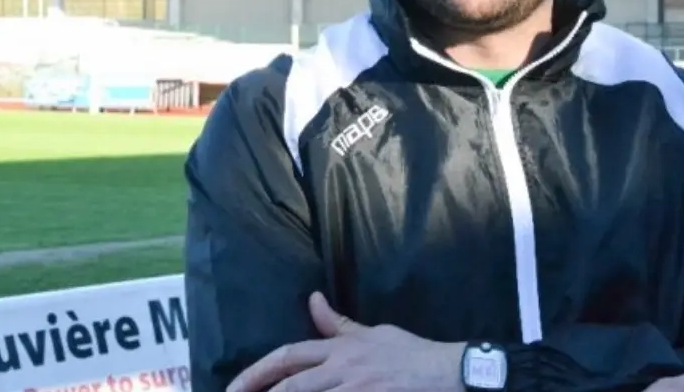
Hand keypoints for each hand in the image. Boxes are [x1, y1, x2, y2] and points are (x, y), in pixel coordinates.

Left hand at [226, 292, 464, 391]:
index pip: (289, 355)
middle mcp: (343, 368)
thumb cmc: (412, 353)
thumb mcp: (375, 333)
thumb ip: (339, 325)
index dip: (258, 372)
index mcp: (342, 348)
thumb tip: (311, 300)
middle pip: (292, 385)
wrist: (448, 371)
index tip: (235, 387)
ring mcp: (356, 389)